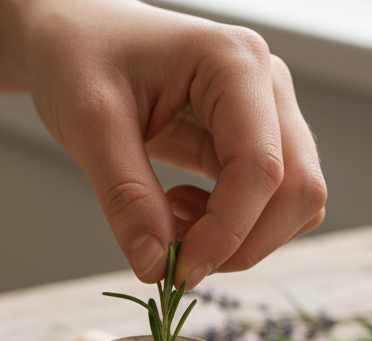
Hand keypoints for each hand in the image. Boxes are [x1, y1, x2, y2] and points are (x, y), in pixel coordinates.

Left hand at [13, 0, 326, 286]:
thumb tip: (155, 265)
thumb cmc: (79, 59)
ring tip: (165, 221)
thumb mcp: (88, 125)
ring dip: (236, 238)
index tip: (175, 273)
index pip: (261, 168)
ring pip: (291, 202)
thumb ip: (125, 196)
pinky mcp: (250, 139)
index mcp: (235, 64)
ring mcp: (266, 112)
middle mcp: (266, 85)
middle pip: (297, 190)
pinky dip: (227, 227)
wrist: (75, 36)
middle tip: (171, 261)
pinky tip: (174, 210)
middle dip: (240, 244)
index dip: (225, 234)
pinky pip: (264, 201)